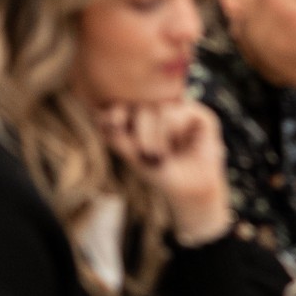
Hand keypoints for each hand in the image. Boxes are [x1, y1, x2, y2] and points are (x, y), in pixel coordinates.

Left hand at [102, 100, 230, 244]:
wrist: (192, 189)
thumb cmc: (162, 173)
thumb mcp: (136, 159)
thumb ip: (119, 139)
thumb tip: (99, 118)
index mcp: (139, 119)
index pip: (124, 106)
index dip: (115, 111)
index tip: (112, 123)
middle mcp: (158, 110)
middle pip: (140, 105)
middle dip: (139, 130)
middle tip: (145, 152)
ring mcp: (178, 109)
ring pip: (158, 108)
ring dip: (156, 133)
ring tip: (160, 155)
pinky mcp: (197, 113)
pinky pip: (178, 111)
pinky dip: (173, 128)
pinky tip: (177, 144)